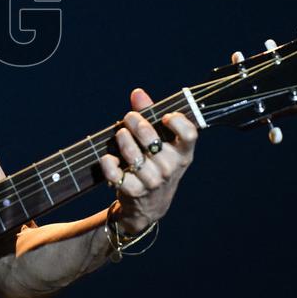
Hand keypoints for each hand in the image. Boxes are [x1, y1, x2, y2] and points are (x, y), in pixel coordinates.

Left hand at [99, 88, 197, 234]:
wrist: (150, 205)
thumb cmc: (156, 162)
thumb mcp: (161, 142)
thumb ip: (150, 114)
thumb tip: (138, 92)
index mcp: (183, 153)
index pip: (189, 134)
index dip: (177, 121)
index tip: (165, 116)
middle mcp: (170, 168)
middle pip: (151, 139)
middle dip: (135, 123)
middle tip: (129, 118)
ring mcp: (152, 181)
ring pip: (132, 155)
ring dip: (122, 140)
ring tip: (120, 135)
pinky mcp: (133, 191)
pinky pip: (115, 173)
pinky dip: (108, 163)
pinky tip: (108, 158)